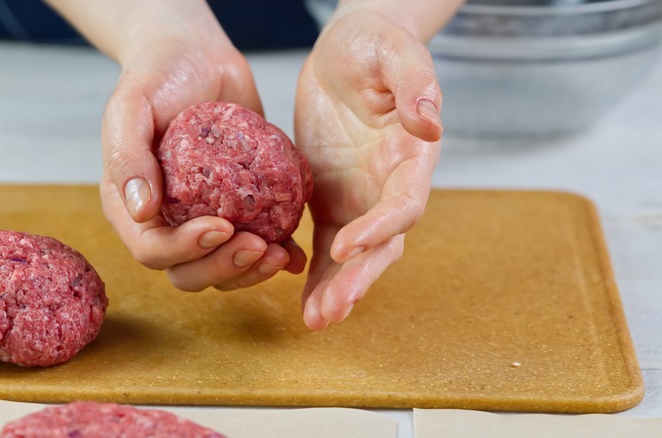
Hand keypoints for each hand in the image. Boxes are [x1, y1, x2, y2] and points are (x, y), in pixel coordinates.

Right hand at [99, 3, 306, 290]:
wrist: (196, 57)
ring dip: (251, 271)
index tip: (221, 226)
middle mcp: (168, 221)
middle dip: (224, 268)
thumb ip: (128, 154)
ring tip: (281, 253)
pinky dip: (277, 255)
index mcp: (133, 206)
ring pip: (224, 269)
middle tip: (258, 247)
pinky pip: (256, 245)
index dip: (185, 249)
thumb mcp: (131, 106)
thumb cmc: (156, 77)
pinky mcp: (241, 208)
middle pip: (190, 272)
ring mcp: (206, 218)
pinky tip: (296, 254)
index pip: (153, 249)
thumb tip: (142, 211)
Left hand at [294, 8, 442, 328]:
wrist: (348, 49)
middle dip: (358, 279)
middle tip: (330, 311)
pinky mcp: (330, 198)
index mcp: (410, 155)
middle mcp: (389, 185)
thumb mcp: (393, 51)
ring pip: (353, 255)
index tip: (348, 246)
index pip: (402, 203)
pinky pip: (325, 243)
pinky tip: (301, 298)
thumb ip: (415, 82)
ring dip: (336, 288)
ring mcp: (359, 196)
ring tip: (314, 320)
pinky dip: (316, 272)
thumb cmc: (374, 45)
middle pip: (383, 245)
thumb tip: (430, 123)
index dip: (380, 227)